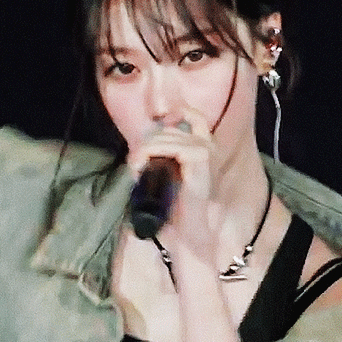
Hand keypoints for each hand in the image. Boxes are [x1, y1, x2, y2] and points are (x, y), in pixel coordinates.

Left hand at [127, 107, 216, 251]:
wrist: (189, 229)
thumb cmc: (178, 206)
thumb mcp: (170, 175)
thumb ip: (164, 156)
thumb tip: (141, 146)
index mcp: (205, 148)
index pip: (195, 117)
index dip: (178, 112)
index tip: (159, 120)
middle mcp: (208, 146)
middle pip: (169, 129)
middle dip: (146, 143)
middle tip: (134, 163)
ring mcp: (205, 151)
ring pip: (164, 137)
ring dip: (143, 150)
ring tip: (134, 168)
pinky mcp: (199, 159)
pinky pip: (168, 146)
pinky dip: (148, 153)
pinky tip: (140, 166)